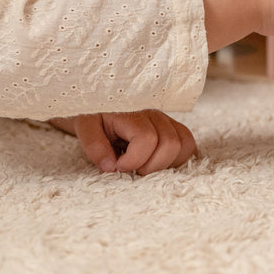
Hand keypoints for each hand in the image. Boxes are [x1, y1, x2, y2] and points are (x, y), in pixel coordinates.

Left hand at [49, 111, 197, 174]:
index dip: (134, 160)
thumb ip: (95, 146)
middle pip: (170, 144)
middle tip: (132, 169)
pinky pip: (188, 144)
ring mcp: (166, 119)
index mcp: (131, 111)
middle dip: (151, 166)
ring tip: (145, 166)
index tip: (118, 166)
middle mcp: (154, 113)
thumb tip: (111, 166)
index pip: (147, 138)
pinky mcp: (173, 127)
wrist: (97, 104)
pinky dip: (178, 159)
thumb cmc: (93, 117)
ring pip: (184, 144)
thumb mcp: (84, 128)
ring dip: (166, 164)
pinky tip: (158, 162)